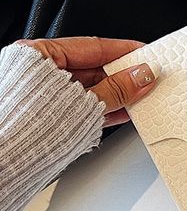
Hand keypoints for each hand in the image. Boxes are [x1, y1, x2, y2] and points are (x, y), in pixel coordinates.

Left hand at [18, 37, 157, 126]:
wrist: (3, 163)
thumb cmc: (19, 125)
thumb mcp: (82, 101)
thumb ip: (117, 88)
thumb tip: (140, 76)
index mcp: (36, 55)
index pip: (92, 47)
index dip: (124, 50)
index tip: (145, 54)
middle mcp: (37, 73)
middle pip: (92, 69)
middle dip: (123, 75)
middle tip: (148, 78)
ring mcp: (42, 96)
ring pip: (89, 90)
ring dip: (117, 94)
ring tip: (140, 96)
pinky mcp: (48, 117)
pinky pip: (83, 107)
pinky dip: (104, 109)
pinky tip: (124, 112)